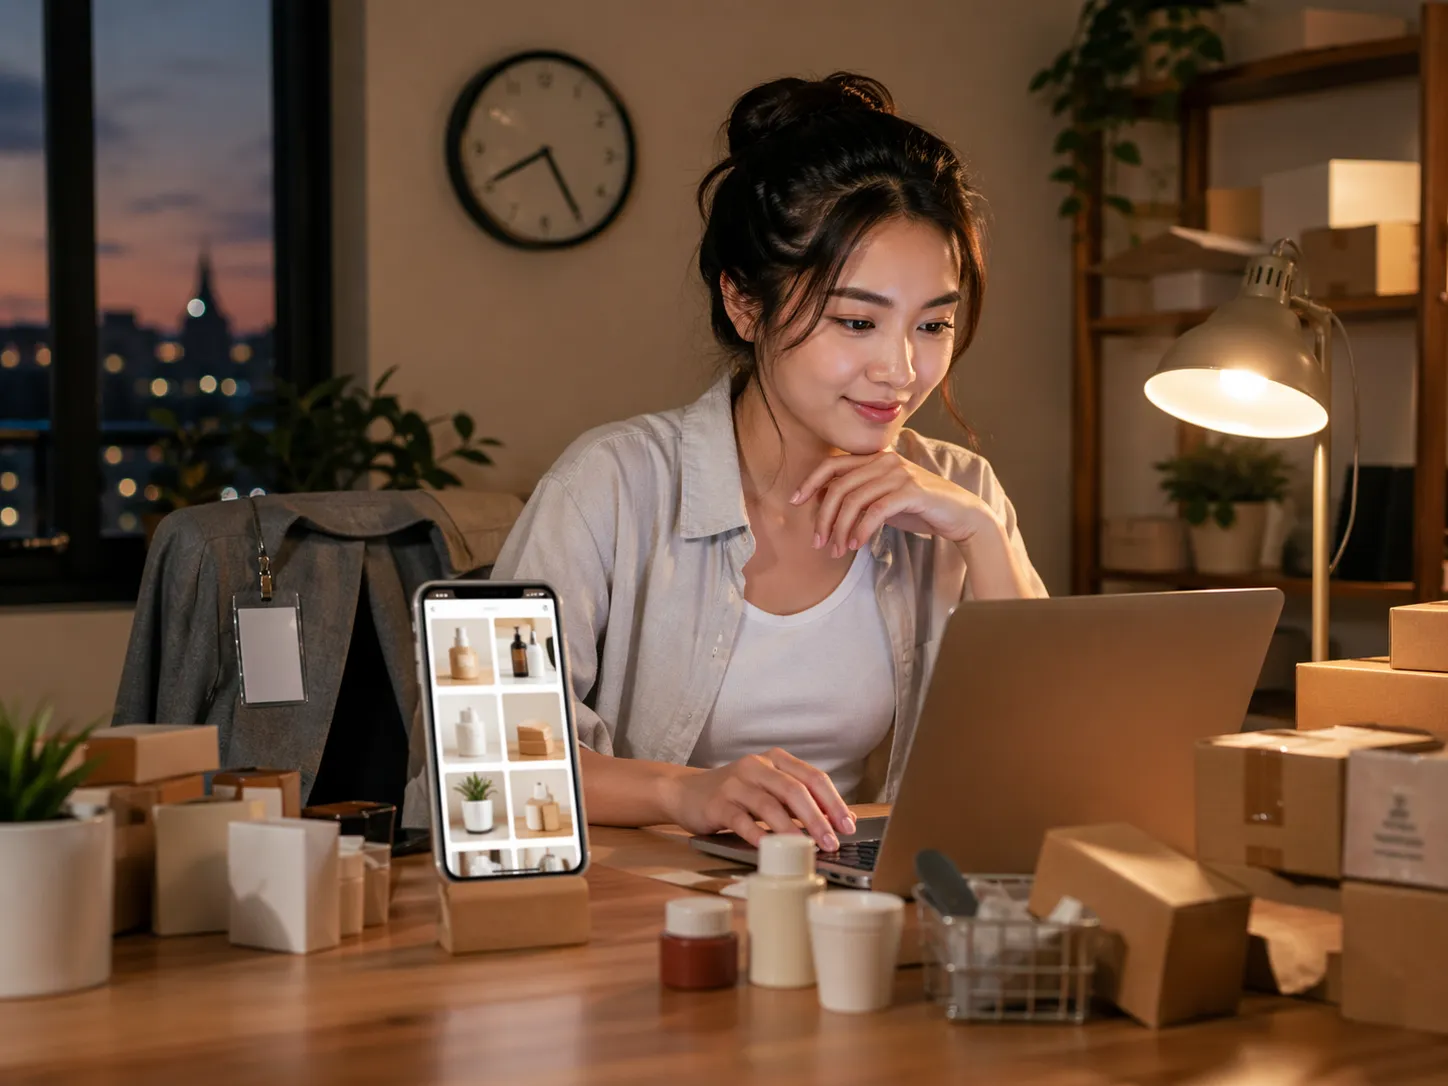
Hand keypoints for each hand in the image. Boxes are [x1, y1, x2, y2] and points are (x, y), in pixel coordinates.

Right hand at [660, 748, 855, 851]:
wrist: (686, 792)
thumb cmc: (736, 794)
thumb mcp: (770, 790)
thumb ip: (802, 801)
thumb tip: (842, 819)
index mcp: (775, 759)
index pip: (812, 777)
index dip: (833, 802)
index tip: (847, 825)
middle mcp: (756, 766)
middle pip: (794, 790)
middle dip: (817, 818)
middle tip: (831, 842)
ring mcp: (735, 783)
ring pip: (770, 805)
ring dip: (792, 830)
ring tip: (807, 849)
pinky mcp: (717, 804)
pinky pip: (741, 821)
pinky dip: (758, 836)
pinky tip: (771, 849)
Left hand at [791, 451, 1001, 557]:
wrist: (959, 515)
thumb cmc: (918, 508)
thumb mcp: (881, 500)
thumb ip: (857, 497)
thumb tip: (822, 503)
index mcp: (875, 458)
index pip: (832, 464)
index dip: (810, 482)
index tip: (795, 502)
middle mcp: (885, 460)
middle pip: (839, 486)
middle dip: (824, 517)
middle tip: (819, 543)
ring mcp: (899, 473)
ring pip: (855, 500)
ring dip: (841, 529)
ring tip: (838, 550)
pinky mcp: (912, 491)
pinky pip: (876, 511)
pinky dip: (862, 529)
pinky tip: (856, 545)